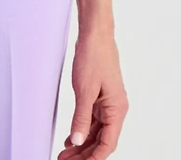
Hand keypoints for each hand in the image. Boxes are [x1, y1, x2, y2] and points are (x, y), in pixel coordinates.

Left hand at [58, 26, 128, 158]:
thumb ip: (81, 118)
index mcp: (117, 110)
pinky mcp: (99, 96)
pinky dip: (81, 130)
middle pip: (101, 141)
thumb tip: (77, 141)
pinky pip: (91, 120)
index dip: (93, 158)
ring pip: (96, 132)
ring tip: (64, 154)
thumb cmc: (93, 57)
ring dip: (81, 144)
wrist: (95, 34)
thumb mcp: (84, 90)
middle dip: (84, 154)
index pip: (107, 144)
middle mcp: (115, 109)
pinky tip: (70, 138)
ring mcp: (107, 103)